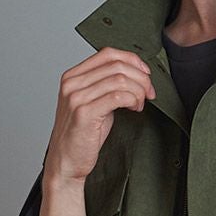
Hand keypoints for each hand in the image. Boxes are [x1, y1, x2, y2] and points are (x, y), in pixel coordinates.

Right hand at [43, 46, 155, 185]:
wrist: (66, 162)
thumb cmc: (82, 135)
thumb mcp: (93, 102)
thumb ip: (107, 85)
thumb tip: (137, 74)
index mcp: (73, 76)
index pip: (107, 53)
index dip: (132, 60)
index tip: (146, 74)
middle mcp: (72, 84)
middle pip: (116, 65)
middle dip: (141, 77)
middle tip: (149, 92)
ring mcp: (76, 98)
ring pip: (120, 80)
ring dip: (138, 91)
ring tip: (140, 104)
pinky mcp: (84, 113)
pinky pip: (117, 97)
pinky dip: (132, 100)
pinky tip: (134, 108)